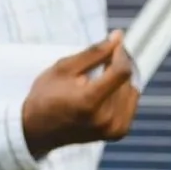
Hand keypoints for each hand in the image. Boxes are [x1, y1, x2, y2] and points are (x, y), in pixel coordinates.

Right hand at [21, 32, 140, 156]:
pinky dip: (121, 93)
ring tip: (93, 84)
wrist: (38, 130)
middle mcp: (105, 119)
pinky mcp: (118, 132)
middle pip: (126, 79)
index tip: (114, 45)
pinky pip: (131, 101)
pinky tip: (102, 95)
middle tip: (94, 67)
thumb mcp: (64, 68)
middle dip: (116, 66)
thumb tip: (119, 37)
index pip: (122, 71)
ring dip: (118, 80)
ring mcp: (113, 129)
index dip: (120, 54)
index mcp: (88, 102)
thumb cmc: (46, 96)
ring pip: (131, 89)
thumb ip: (94, 52)